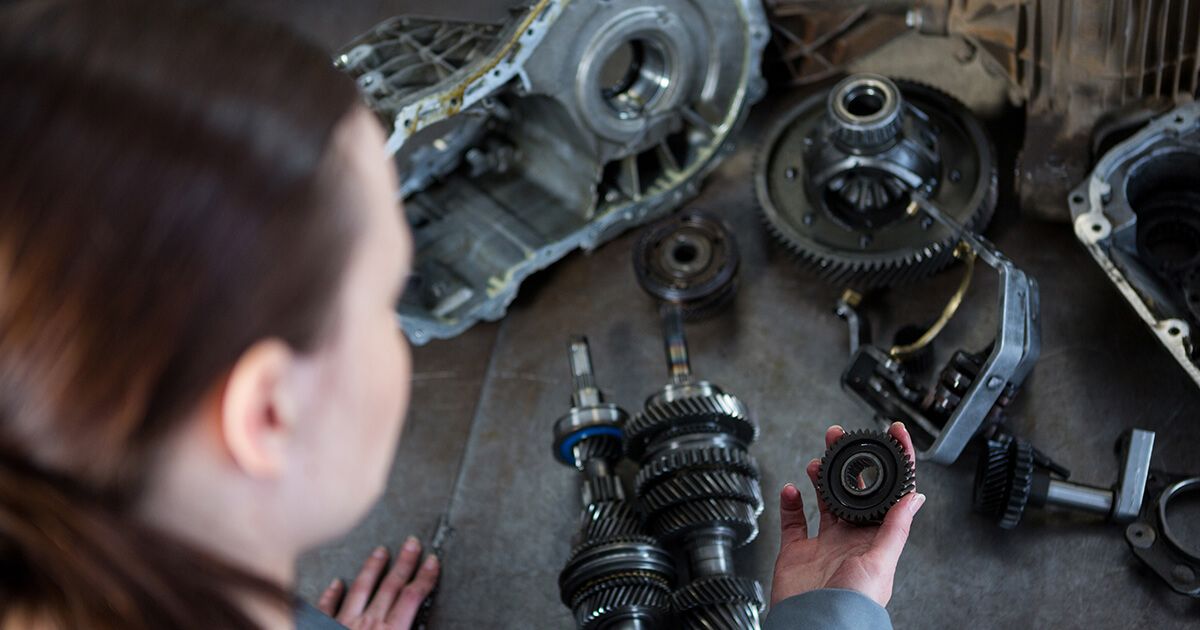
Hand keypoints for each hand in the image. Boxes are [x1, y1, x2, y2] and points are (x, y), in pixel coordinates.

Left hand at [317, 537, 439, 628]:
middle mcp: (368, 624)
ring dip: (373, 568)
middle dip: (404, 563)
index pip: (412, 598)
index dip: (424, 578)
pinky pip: (327, 607)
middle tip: (412, 543)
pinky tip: (337, 583)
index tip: (432, 561)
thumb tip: (427, 629)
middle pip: (390, 587)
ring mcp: (343, 625)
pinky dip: (333, 593)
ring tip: (381, 551)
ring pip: (361, 589)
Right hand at [770, 422, 925, 607]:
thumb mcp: (880, 562)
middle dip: (848, 461)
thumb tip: (915, 496)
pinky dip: (789, 502)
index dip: (893, 463)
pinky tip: (791, 489)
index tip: (893, 434)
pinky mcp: (797, 551)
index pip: (888, 494)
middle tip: (841, 437)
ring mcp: (823, 544)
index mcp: (875, 539)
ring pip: (822, 500)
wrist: (816, 625)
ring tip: (817, 459)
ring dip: (819, 477)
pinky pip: (792, 521)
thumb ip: (895, 528)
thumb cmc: (852, 605)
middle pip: (851, 490)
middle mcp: (850, 538)